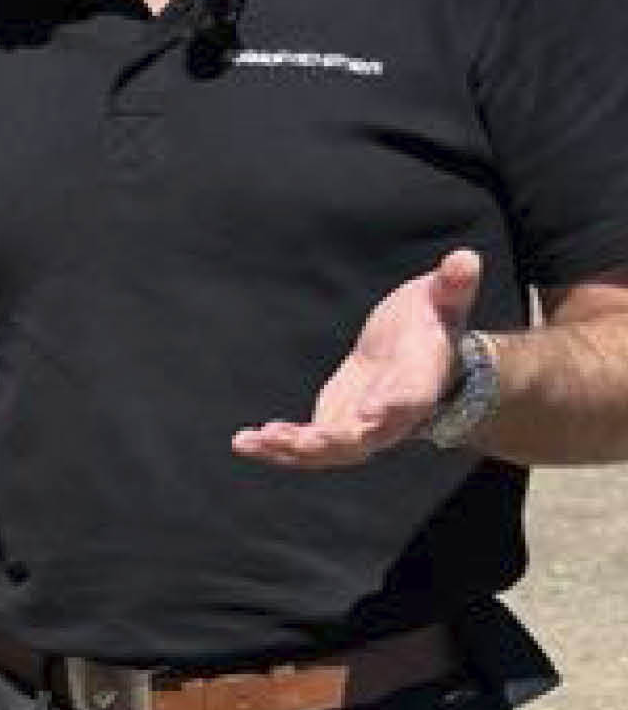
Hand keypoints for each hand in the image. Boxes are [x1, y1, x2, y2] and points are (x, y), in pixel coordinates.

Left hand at [233, 250, 481, 468]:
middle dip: (332, 442)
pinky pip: (305, 445)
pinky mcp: (335, 425)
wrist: (421, 352)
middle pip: (365, 438)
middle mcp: (392, 416)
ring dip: (292, 451)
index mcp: (420, 382)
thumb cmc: (432, 321)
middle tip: (301, 440)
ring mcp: (361, 427)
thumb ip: (453, 283)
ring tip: (255, 442)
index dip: (393, 408)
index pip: (411, 399)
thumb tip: (465, 258)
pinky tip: (244, 442)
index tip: (370, 415)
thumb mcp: (445, 298)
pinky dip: (276, 447)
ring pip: (329, 451)